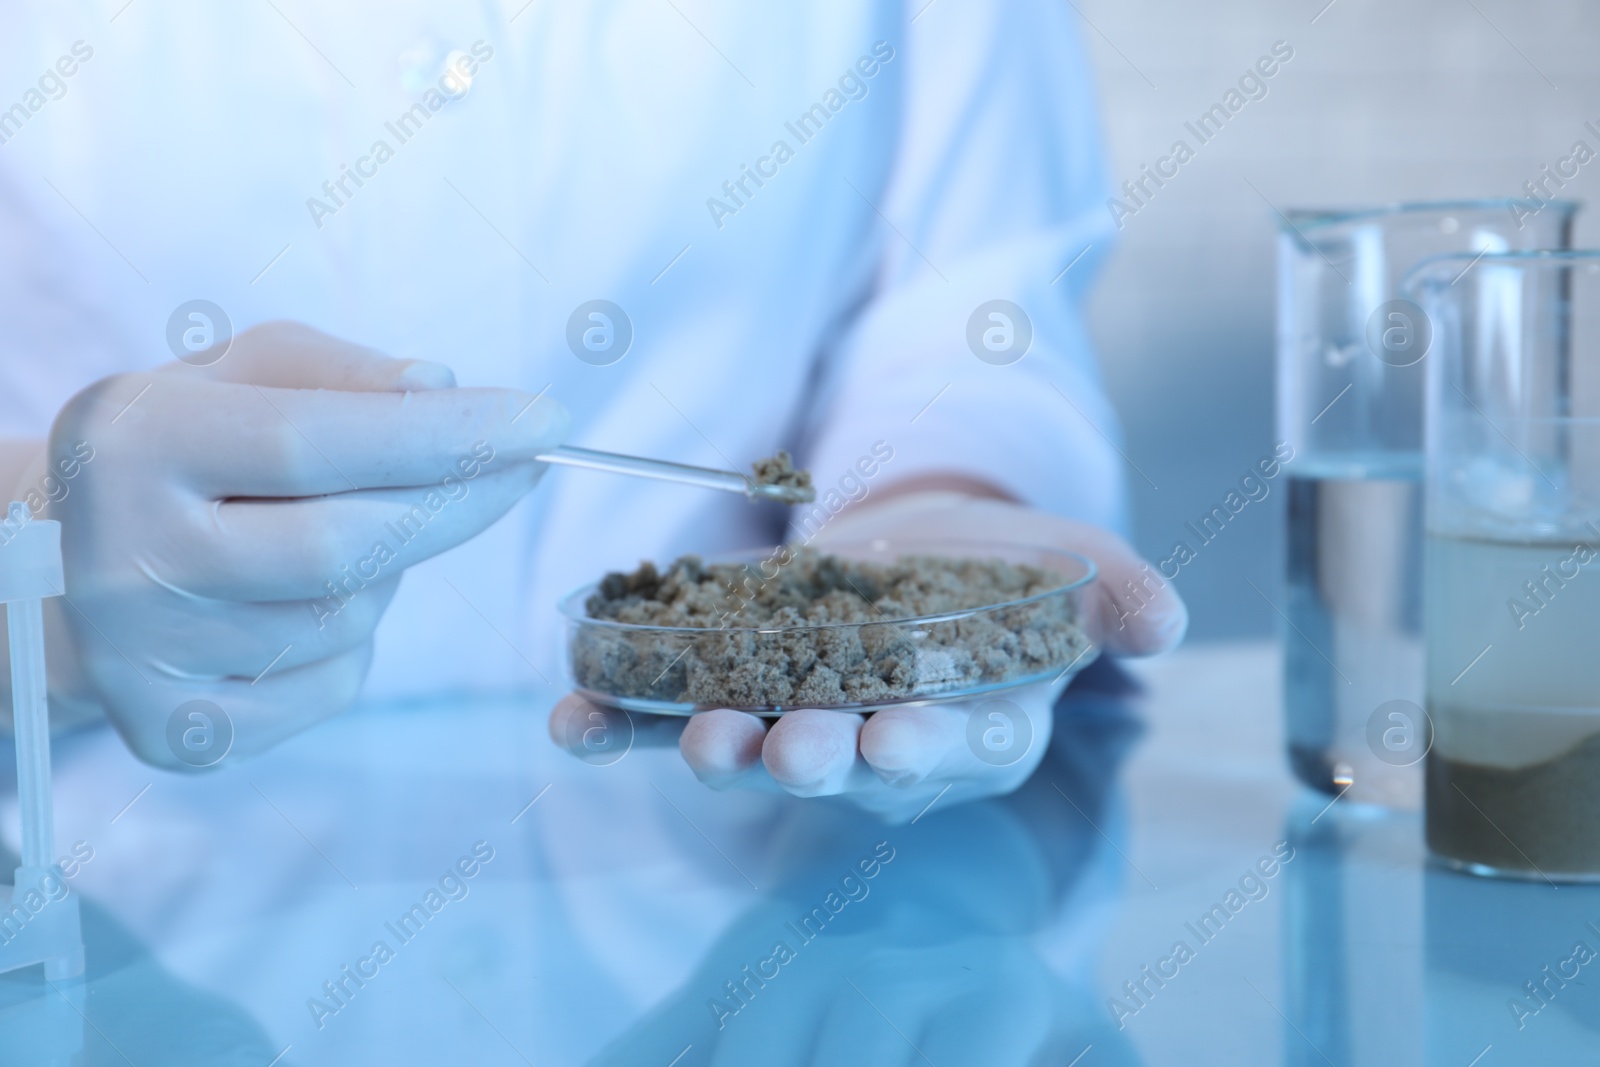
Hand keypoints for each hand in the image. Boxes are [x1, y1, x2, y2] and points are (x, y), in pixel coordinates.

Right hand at [27, 322, 567, 766]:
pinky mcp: (175, 734)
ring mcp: (143, 658)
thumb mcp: (239, 377)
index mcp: (133, 442)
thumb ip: (341, 372)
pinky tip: (306, 599)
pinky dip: (356, 639)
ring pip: (350, 616)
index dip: (447, 435)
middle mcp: (124, 556)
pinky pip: (333, 683)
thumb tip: (443, 390)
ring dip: (390, 569)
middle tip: (521, 469)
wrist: (62, 564)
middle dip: (461, 503)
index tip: (547, 421)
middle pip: (348, 547)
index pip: (319, 440)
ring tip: (346, 528)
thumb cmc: (184, 450)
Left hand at [552, 491, 1183, 819]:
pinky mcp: (729, 697)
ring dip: (720, 751)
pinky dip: (617, 725)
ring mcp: (799, 724)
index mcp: (974, 724)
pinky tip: (570, 719)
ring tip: (694, 737)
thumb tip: (1165, 622)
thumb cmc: (1001, 567)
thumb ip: (1112, 591)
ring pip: (758, 752)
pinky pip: (666, 721)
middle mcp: (881, 745)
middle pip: (850, 766)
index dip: (932, 750)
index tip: (900, 739)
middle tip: (781, 752)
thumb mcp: (1069, 564)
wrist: (916, 550)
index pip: (962, 749)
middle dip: (815, 761)